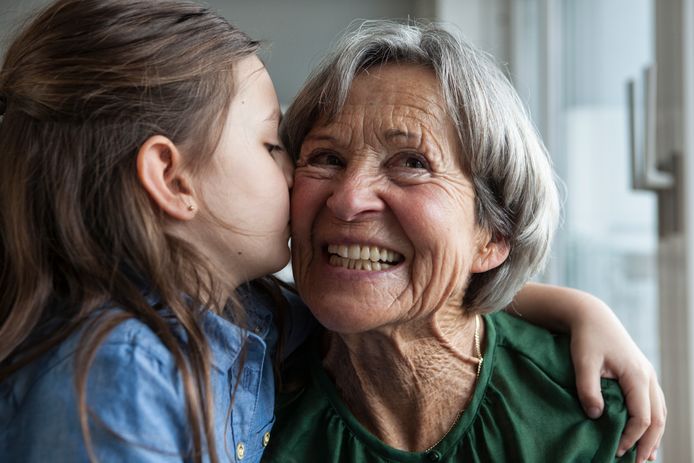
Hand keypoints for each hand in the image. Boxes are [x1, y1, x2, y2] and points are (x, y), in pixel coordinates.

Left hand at [569, 294, 665, 461]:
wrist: (592, 315)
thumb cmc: (586, 338)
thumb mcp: (583, 362)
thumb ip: (588, 389)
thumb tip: (596, 416)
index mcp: (636, 375)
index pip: (642, 417)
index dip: (632, 438)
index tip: (616, 451)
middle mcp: (647, 377)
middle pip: (657, 419)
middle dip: (649, 444)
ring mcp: (647, 375)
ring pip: (659, 412)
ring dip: (653, 435)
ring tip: (644, 456)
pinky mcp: (641, 374)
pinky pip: (654, 403)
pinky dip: (652, 421)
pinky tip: (644, 434)